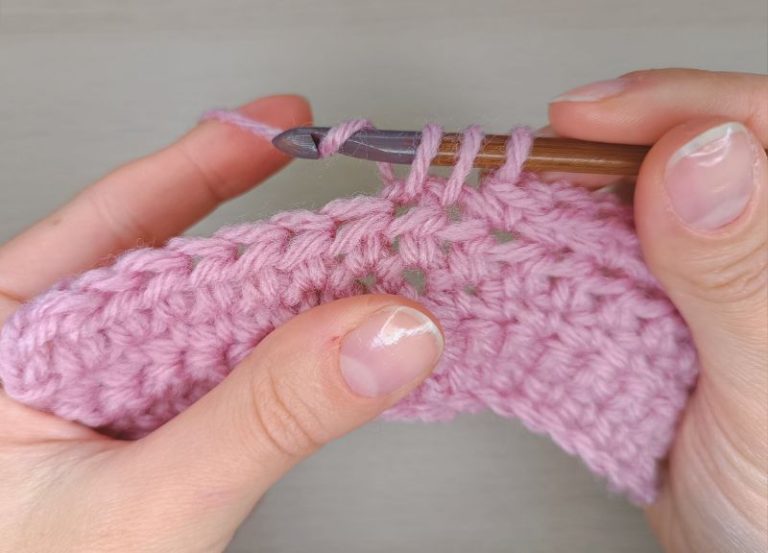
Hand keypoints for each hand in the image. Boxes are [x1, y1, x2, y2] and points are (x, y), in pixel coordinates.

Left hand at [0, 95, 442, 551]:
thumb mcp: (148, 510)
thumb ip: (266, 417)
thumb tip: (380, 334)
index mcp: (8, 343)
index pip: (118, 221)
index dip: (208, 163)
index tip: (285, 123)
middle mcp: (56, 358)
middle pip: (177, 260)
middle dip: (275, 235)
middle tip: (355, 213)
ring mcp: (112, 398)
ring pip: (212, 321)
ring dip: (291, 301)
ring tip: (362, 280)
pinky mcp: (156, 436)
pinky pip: (228, 374)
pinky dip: (286, 359)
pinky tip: (328, 347)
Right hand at [549, 69, 767, 552]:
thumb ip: (738, 272)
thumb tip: (696, 155)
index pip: (749, 124)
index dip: (665, 106)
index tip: (583, 119)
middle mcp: (745, 244)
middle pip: (671, 153)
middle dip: (594, 150)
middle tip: (525, 163)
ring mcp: (697, 275)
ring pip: (625, 206)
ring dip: (564, 202)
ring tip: (509, 205)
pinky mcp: (653, 310)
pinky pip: (600, 261)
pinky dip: (555, 254)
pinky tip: (526, 255)